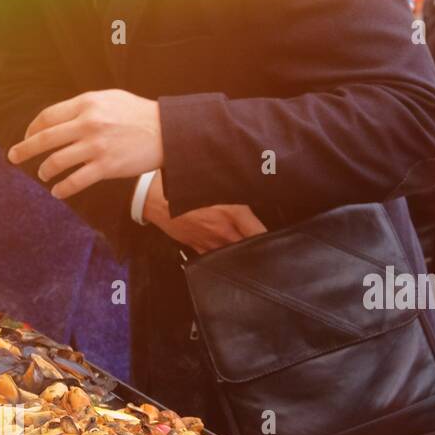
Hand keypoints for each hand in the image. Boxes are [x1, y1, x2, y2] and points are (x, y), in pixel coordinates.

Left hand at [7, 89, 162, 198]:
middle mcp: (88, 123)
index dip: (32, 128)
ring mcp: (96, 146)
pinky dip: (62, 188)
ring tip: (43, 174)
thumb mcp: (110, 98)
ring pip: (56, 162)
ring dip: (45, 171)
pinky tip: (57, 192)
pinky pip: (75, 181)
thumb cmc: (138, 114)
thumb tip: (60, 118)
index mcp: (87, 104)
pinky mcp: (105, 167)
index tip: (26, 137)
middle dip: (24, 150)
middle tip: (13, 157)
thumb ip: (85, 106)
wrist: (167, 131)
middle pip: (45, 138)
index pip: (48, 116)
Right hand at [143, 173, 266, 252]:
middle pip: (248, 248)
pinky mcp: (196, 247)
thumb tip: (257, 178)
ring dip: (239, 251)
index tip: (279, 240)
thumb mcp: (215, 182)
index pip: (260, 233)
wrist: (155, 198)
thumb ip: (237, 186)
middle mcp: (223, 232)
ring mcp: (209, 243)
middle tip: (265, 246)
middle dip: (256, 247)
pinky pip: (214, 256)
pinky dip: (221, 254)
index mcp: (233, 213)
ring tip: (245, 248)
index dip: (272, 239)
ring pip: (232, 254)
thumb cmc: (184, 186)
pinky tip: (223, 248)